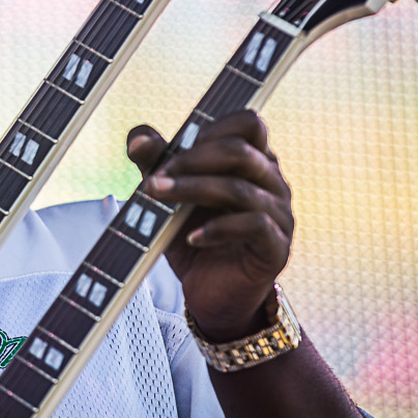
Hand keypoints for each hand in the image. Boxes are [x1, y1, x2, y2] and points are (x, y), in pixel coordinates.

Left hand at [128, 110, 293, 341]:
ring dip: (193, 189)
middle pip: (242, 151)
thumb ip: (156, 164)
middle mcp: (271, 182)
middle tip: (155, 177)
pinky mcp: (276, 247)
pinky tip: (191, 237)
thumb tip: (137, 137)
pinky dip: (217, 229)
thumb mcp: (169, 199)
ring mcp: (279, 214)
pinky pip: (254, 225)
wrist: (211, 295)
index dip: (211, 128)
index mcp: (252, 160)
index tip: (174, 147)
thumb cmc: (194, 238)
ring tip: (158, 197)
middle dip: (192, 160)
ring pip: (241, 188)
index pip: (248, 123)